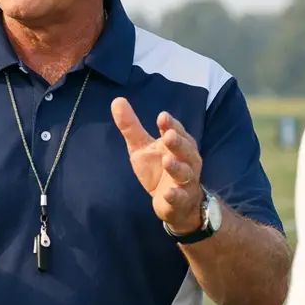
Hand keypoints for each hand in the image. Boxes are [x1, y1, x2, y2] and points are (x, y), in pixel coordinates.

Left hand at [110, 98, 203, 233]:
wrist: (176, 204)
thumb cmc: (159, 169)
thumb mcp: (142, 147)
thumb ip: (131, 127)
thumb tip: (117, 100)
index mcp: (179, 144)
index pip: (176, 131)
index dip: (170, 124)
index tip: (162, 117)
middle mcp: (187, 161)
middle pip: (185, 150)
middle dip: (177, 142)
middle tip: (168, 135)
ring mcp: (186, 182)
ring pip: (185, 173)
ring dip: (176, 167)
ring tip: (167, 160)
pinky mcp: (181, 200)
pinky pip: (180, 197)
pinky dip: (175, 195)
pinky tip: (167, 193)